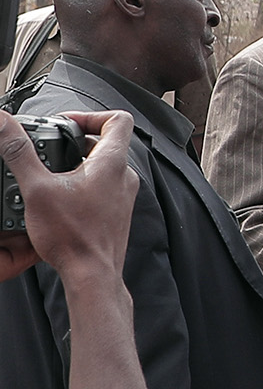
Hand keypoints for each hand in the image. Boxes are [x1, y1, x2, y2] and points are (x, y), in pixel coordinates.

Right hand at [0, 111, 138, 284]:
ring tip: (51, 173)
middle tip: (51, 147)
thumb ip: (19, 152)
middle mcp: (125, 177)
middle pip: (107, 142)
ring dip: (78, 163)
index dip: (92, 114)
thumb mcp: (36, 188)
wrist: (92, 275)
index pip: (117, 119)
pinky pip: (102, 187)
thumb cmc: (73, 237)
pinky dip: (82, 184)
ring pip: (103, 166)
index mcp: (113, 163)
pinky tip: (59, 197)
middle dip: (77, 140)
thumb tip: (3, 123)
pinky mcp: (116, 212)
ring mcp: (123, 196)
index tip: (66, 122)